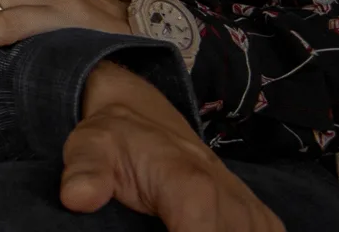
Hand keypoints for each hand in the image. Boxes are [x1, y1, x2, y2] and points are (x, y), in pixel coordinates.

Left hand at [62, 63, 281, 231]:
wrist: (143, 118)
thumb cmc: (116, 138)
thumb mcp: (89, 146)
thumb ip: (86, 172)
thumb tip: (77, 198)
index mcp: (191, 184)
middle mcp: (230, 199)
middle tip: (153, 226)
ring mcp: (250, 210)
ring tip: (170, 225)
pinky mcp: (261, 219)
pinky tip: (212, 231)